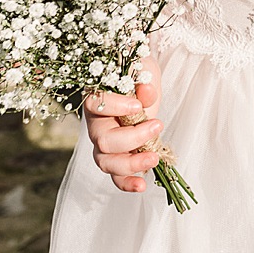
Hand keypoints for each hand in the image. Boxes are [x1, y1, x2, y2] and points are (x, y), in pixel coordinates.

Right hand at [84, 61, 162, 193]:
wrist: (141, 82)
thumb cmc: (137, 73)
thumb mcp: (143, 69)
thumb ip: (143, 78)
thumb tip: (146, 92)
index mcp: (97, 99)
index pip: (96, 104)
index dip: (116, 107)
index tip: (138, 105)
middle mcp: (96, 124)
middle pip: (103, 140)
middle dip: (132, 138)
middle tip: (157, 125)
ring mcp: (105, 144)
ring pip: (106, 162)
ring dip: (131, 164)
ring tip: (154, 158)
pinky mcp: (118, 156)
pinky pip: (116, 176)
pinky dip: (127, 183)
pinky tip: (142, 185)